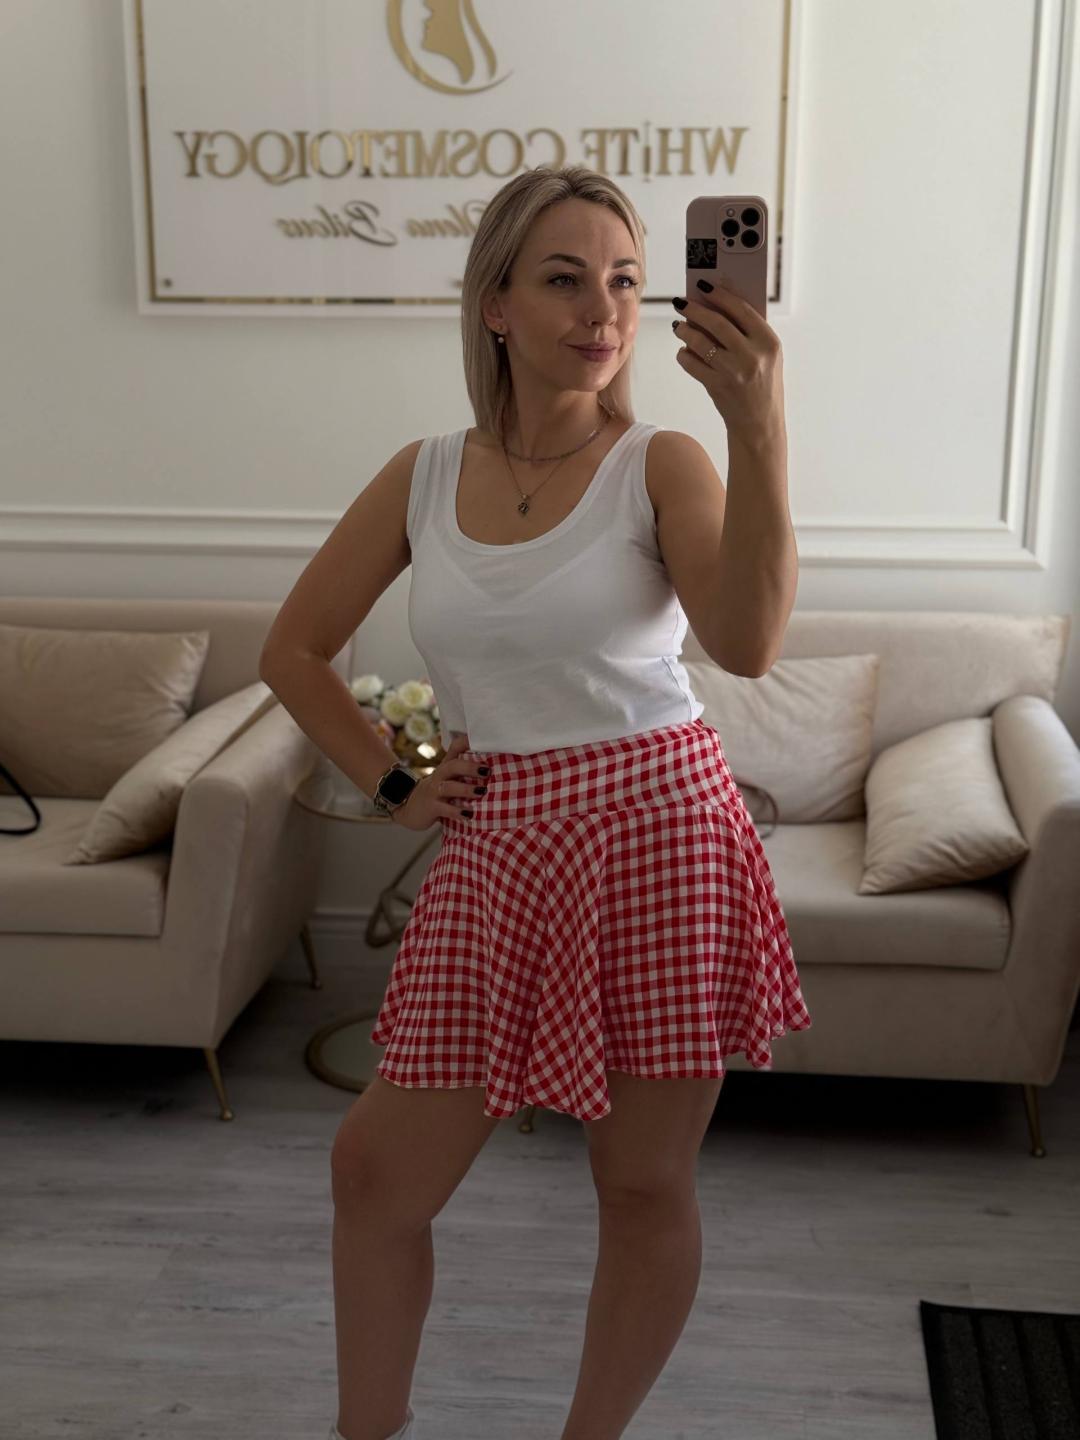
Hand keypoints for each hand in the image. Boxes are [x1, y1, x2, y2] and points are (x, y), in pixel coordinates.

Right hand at [389, 732, 487, 830]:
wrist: (408, 806)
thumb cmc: (436, 791)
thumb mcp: (447, 778)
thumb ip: (465, 772)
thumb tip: (493, 768)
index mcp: (446, 766)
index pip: (455, 748)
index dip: (467, 741)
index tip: (482, 738)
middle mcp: (440, 776)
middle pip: (452, 766)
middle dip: (470, 767)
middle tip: (487, 770)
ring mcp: (434, 791)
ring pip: (449, 787)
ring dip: (466, 789)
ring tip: (481, 792)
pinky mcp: (431, 807)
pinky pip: (445, 809)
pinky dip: (457, 812)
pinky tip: (469, 815)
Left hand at [672, 281, 785, 444]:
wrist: (760, 424)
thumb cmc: (763, 385)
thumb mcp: (768, 356)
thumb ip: (750, 332)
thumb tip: (716, 306)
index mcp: (769, 342)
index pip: (741, 309)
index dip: (720, 295)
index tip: (704, 286)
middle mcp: (752, 355)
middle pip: (717, 323)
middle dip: (695, 310)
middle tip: (681, 302)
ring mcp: (734, 372)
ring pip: (700, 342)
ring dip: (684, 331)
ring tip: (678, 326)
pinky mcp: (717, 387)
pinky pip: (692, 364)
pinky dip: (684, 355)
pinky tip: (683, 351)